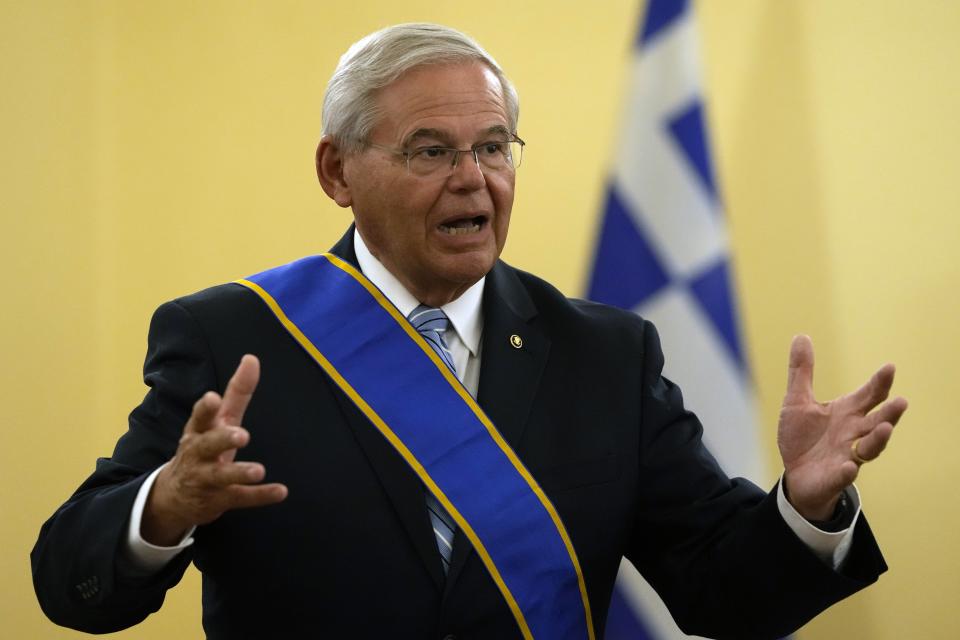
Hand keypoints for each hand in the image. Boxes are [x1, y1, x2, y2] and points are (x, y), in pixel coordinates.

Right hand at [142, 355, 287, 545]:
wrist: (175, 496)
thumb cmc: (203, 447)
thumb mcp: (218, 420)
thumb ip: (236, 392)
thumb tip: (252, 358)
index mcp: (198, 431)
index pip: (199, 417)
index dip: (205, 408)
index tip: (212, 397)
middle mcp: (199, 454)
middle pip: (207, 445)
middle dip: (222, 440)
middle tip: (242, 436)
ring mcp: (207, 478)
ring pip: (221, 476)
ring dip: (239, 472)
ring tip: (258, 470)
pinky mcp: (219, 499)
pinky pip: (240, 497)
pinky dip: (260, 496)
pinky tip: (281, 491)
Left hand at [778, 335, 906, 520]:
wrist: (796, 475)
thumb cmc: (803, 437)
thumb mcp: (797, 401)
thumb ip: (801, 371)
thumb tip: (801, 336)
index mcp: (847, 412)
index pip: (869, 395)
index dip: (879, 382)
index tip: (889, 367)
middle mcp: (853, 433)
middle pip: (878, 421)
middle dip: (889, 413)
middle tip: (901, 401)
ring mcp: (847, 455)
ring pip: (870, 448)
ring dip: (878, 439)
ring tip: (885, 429)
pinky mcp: (835, 476)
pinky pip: (845, 474)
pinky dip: (847, 471)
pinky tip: (849, 466)